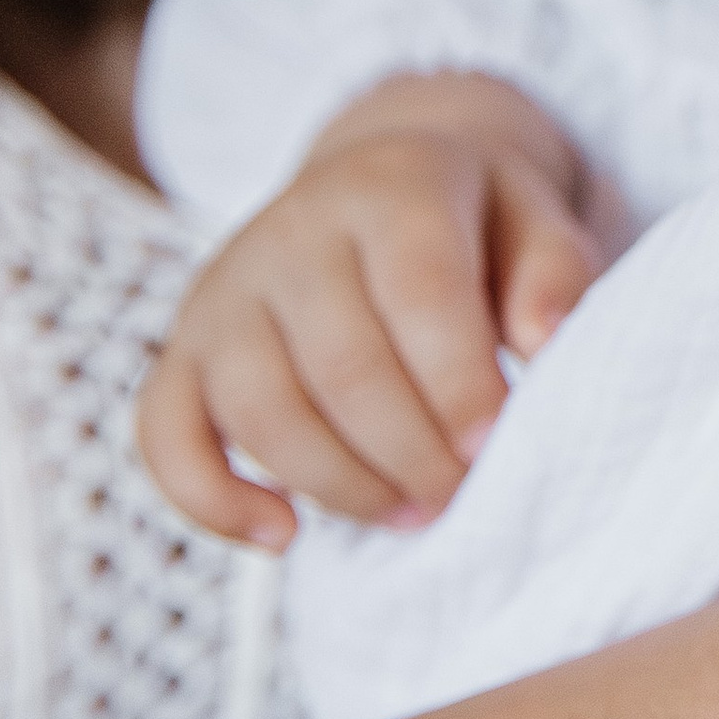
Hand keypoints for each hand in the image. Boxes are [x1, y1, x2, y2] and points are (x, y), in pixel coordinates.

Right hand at [138, 74, 599, 547]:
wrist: (378, 182)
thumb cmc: (475, 222)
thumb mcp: (535, 219)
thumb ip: (554, 273)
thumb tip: (543, 342)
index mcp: (391, 186)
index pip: (419, 292)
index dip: (459, 384)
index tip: (494, 446)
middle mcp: (294, 231)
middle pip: (342, 366)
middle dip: (412, 454)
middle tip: (460, 493)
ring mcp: (226, 290)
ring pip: (260, 409)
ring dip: (339, 485)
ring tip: (410, 513)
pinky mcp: (183, 348)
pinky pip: (164, 434)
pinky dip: (211, 501)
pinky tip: (284, 536)